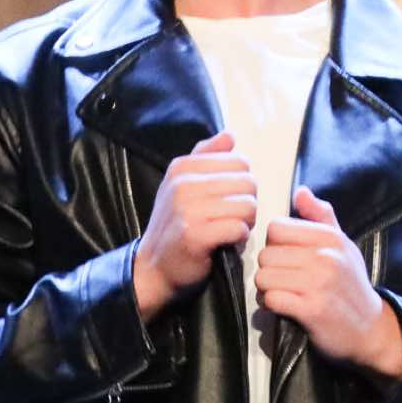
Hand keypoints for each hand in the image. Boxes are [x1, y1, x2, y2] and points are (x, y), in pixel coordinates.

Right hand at [132, 131, 256, 319]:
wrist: (153, 267)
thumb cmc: (175, 225)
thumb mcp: (182, 184)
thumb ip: (206, 157)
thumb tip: (229, 135)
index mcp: (182, 167)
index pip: (239, 161)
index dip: (241, 184)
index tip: (226, 200)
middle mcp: (183, 184)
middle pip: (248, 183)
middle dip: (247, 203)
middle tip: (230, 218)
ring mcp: (188, 209)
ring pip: (247, 205)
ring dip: (245, 222)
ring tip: (228, 230)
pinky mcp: (196, 235)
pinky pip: (239, 228)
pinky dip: (239, 238)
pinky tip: (226, 243)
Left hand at [253, 187, 401, 376]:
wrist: (371, 330)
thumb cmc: (351, 285)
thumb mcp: (342, 245)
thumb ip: (321, 216)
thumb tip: (300, 192)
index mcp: (330, 237)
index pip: (276, 228)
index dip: (275, 244)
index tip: (286, 257)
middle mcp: (325, 256)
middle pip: (266, 254)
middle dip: (269, 269)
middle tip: (284, 280)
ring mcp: (319, 283)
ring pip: (264, 276)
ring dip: (267, 288)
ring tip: (283, 293)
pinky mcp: (312, 310)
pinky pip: (271, 299)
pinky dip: (273, 305)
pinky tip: (286, 307)